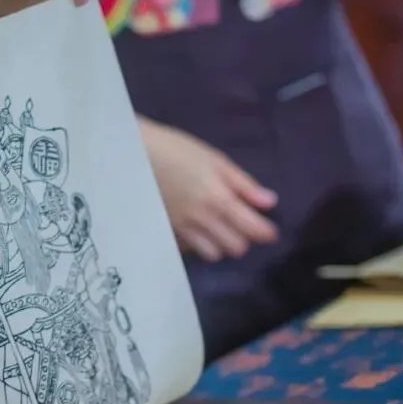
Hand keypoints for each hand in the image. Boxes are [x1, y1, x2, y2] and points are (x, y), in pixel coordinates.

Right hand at [141, 118, 277, 261]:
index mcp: (218, 199)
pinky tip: (197, 230)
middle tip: (241, 226)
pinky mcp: (167, 232)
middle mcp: (202, 220)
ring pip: (213, 253)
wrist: (133, 155)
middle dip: (243, 239)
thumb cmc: (177, 150)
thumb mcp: (215, 160)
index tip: (269, 230)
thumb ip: (243, 184)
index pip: (251, 229)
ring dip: (221, 244)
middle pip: (235, 247)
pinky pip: (190, 250)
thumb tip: (269, 202)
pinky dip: (199, 244)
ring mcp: (182, 229)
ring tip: (219, 229)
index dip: (265, 233)